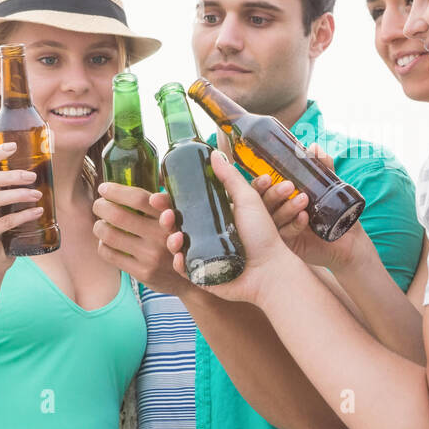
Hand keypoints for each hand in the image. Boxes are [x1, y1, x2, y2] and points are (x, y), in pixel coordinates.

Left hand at [92, 183, 188, 296]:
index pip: (140, 198)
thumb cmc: (178, 240)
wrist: (191, 278)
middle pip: (118, 215)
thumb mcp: (178, 218)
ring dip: (99, 226)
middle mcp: (162, 235)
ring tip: (101, 223)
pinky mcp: (143, 273)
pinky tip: (108, 242)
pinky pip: (110, 254)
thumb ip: (163, 201)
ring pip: (109, 235)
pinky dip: (103, 245)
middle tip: (99, 204)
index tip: (104, 188)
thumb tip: (145, 175)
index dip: (118, 191)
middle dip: (101, 206)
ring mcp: (152, 256)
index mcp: (171, 216)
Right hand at [154, 150, 298, 304]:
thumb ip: (231, 178)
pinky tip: (179, 256)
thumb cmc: (264, 235)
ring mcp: (204, 255)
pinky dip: (179, 263)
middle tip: (166, 214)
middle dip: (166, 219)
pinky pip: (185, 269)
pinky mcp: (203, 275)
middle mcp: (208, 235)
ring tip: (176, 236)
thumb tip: (214, 153)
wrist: (270, 270)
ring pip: (178, 246)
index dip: (170, 201)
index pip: (187, 206)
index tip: (158, 195)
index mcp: (216, 217)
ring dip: (171, 239)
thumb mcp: (248, 200)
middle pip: (178, 225)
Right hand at [252, 144, 365, 271]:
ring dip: (287, 207)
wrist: (350, 240)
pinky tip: (304, 218)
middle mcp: (277, 211)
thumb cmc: (338, 212)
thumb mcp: (331, 187)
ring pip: (273, 217)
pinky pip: (284, 234)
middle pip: (263, 202)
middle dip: (273, 193)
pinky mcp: (289, 243)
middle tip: (288, 186)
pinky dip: (294, 224)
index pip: (262, 188)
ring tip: (303, 200)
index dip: (260, 182)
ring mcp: (281, 228)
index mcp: (281, 196)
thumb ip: (323, 168)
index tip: (266, 177)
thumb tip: (314, 147)